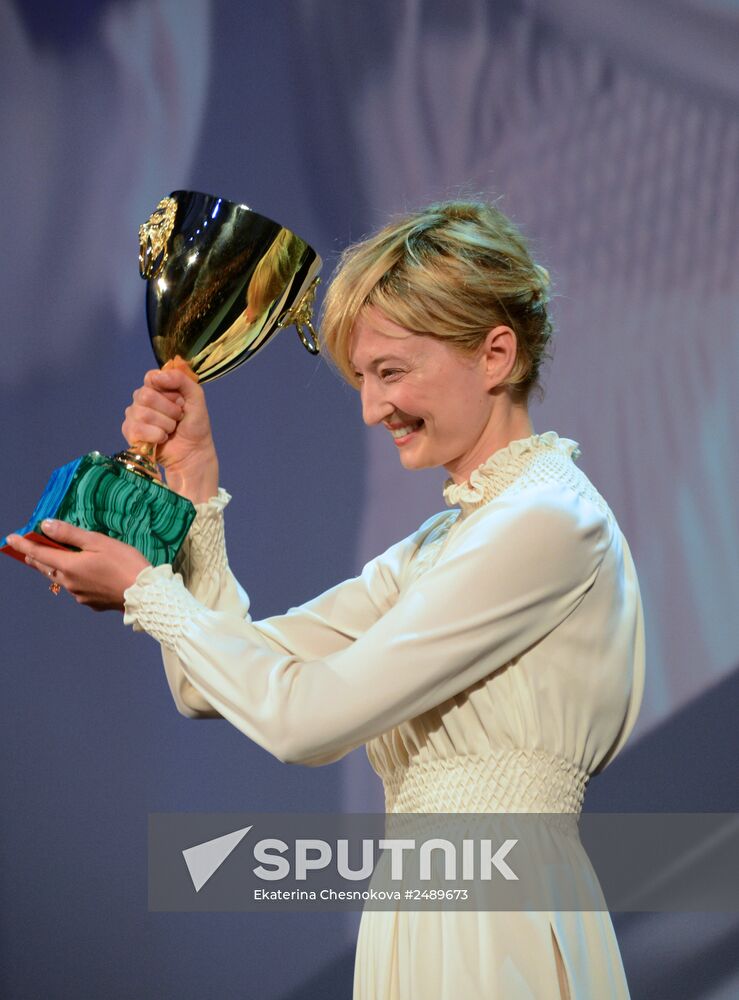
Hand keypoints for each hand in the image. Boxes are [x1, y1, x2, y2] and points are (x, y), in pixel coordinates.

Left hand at [5, 521, 150, 611]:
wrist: (146, 594)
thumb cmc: (125, 563)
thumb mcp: (98, 542)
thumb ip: (70, 534)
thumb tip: (45, 526)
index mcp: (69, 566)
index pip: (38, 553)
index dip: (24, 544)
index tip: (11, 538)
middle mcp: (70, 583)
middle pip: (47, 568)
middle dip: (36, 558)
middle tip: (28, 550)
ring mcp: (80, 596)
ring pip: (62, 579)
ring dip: (58, 568)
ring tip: (61, 560)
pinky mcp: (92, 603)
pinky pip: (78, 589)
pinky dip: (76, 579)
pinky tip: (88, 575)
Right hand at [122, 356, 218, 501]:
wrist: (193, 452)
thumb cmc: (195, 424)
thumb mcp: (196, 397)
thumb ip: (181, 379)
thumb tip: (158, 375)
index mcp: (157, 387)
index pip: (151, 377)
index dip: (166, 389)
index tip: (179, 400)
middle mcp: (142, 399)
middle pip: (146, 396)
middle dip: (169, 410)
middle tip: (178, 418)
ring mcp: (134, 415)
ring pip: (143, 414)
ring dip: (165, 424)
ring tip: (171, 429)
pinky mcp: (130, 432)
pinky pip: (138, 429)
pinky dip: (156, 435)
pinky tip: (162, 439)